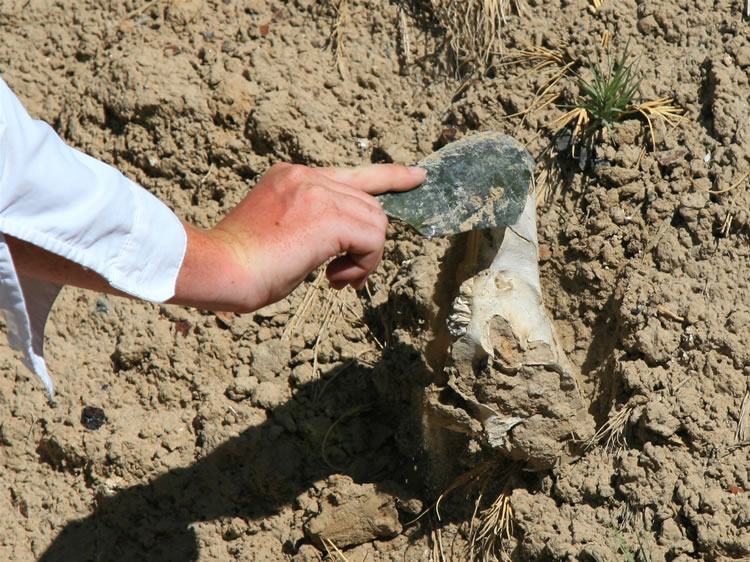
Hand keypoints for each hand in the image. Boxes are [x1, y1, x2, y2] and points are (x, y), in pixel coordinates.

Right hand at [174, 163, 424, 311]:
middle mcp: (308, 177)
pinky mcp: (328, 216)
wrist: (219, 267)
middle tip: (343, 274)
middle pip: (371, 205)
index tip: (416, 176)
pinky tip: (335, 279)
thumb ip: (314, 224)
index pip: (354, 174)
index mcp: (294, 177)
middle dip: (368, 244)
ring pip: (376, 223)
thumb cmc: (242, 264)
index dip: (390, 176)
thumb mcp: (281, 232)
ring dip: (364, 259)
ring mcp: (317, 192)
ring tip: (335, 279)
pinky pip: (374, 240)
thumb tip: (346, 243)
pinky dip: (364, 266)